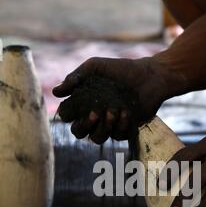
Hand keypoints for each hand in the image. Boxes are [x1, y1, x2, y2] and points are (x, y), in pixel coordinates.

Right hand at [52, 56, 178, 142]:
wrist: (149, 76)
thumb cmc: (121, 69)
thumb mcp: (95, 67)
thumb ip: (75, 77)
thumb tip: (55, 92)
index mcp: (83, 102)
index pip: (67, 116)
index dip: (67, 115)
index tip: (73, 107)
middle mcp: (95, 116)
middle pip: (78, 132)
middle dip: (84, 126)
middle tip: (94, 114)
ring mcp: (109, 125)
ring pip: (97, 138)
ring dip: (103, 127)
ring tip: (113, 111)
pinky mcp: (124, 130)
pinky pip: (117, 136)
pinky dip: (121, 125)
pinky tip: (126, 112)